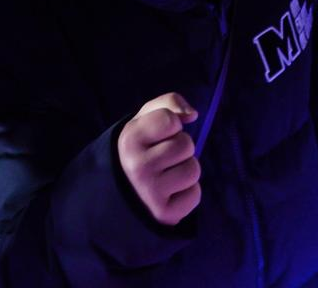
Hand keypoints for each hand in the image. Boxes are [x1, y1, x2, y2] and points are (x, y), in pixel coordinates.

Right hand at [117, 93, 201, 226]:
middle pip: (186, 145)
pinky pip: (195, 194)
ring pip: (193, 170)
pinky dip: (188, 192)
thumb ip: (168, 103)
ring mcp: (150, 192)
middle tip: (165, 156)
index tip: (161, 133)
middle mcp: (138, 166)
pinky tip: (172, 192)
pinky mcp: (164, 214)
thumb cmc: (140, 148)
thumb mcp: (145, 119)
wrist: (122, 192)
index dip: (172, 124)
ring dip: (187, 169)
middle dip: (182, 147)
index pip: (170, 119)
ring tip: (170, 173)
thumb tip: (192, 114)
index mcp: (130, 140)